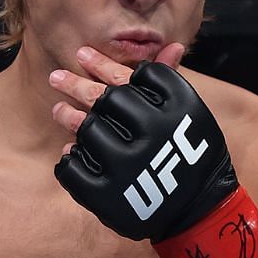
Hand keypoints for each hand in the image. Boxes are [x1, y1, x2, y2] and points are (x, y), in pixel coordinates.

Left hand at [50, 45, 230, 240]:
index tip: (83, 55)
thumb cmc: (194, 157)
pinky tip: (71, 151)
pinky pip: (74, 168)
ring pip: (87, 130)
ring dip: (68, 118)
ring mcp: (129, 166)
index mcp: (177, 111)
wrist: (201, 212)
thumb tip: (171, 45)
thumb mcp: (191, 118)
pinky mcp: (108, 195)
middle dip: (76, 85)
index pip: (133, 75)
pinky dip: (70, 159)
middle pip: (105, 99)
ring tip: (58, 111)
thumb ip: (173, 84)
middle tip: (56, 77)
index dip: (105, 64)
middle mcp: (154, 134)